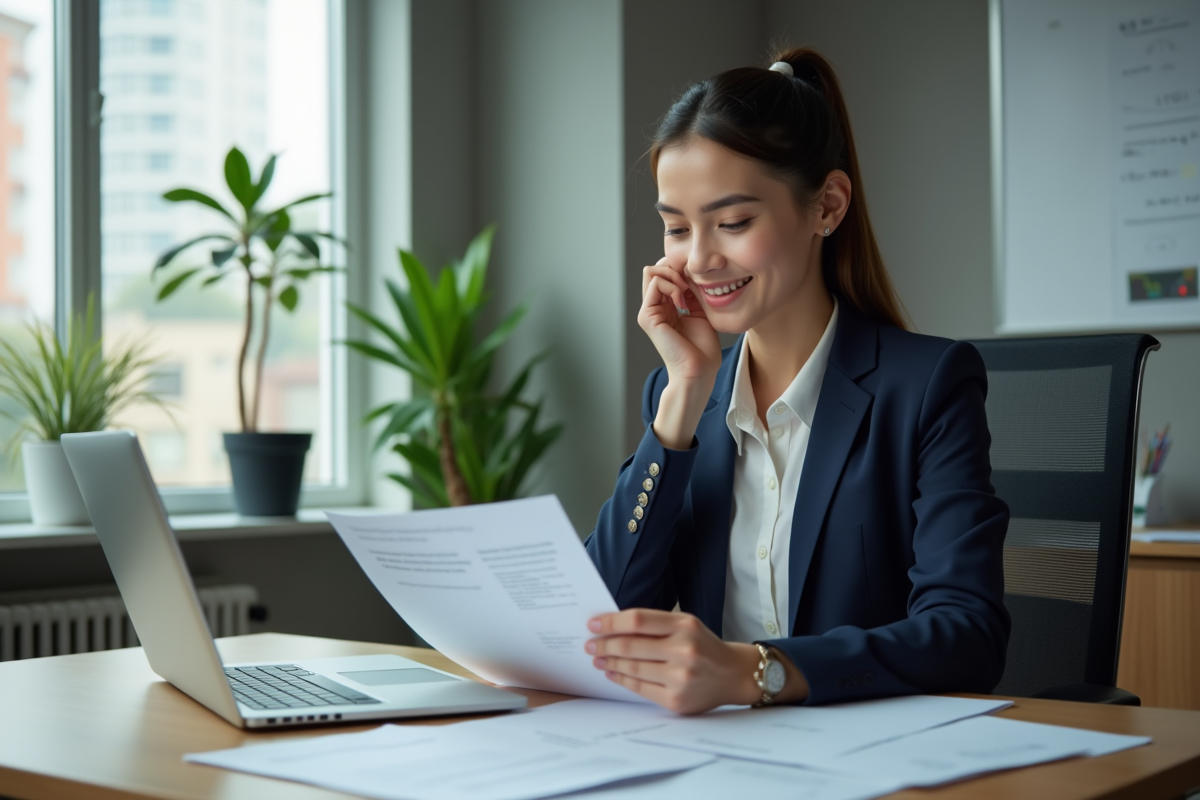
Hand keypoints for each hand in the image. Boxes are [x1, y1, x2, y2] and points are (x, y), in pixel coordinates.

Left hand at [585, 608, 762, 713]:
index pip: (637, 620)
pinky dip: (622, 680)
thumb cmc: (703, 646)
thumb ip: (654, 625)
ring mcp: (680, 677)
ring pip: (632, 668)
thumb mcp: (686, 625)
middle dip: (604, 645)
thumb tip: (612, 628)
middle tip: (590, 645)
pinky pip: (640, 688)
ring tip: (599, 659)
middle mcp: (683, 650)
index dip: (611, 622)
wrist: (734, 675)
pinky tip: (613, 673)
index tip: (593, 625)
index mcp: (685, 625)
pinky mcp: (676, 700)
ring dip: (610, 663)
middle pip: (630, 646)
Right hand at [637, 258, 721, 448]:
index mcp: (664, 308)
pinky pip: (654, 284)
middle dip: (673, 267)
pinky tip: (682, 297)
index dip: (678, 269)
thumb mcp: (699, 312)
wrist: (698, 371)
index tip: (695, 280)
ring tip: (685, 289)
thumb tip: (689, 272)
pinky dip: (670, 284)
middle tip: (689, 282)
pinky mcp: (648, 317)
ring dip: (672, 274)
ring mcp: (648, 313)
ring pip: (650, 272)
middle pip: (654, 269)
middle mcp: (652, 309)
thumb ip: (692, 293)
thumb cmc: (702, 349)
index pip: (662, 273)